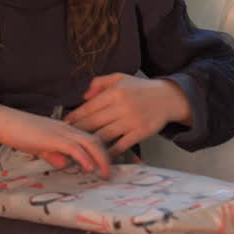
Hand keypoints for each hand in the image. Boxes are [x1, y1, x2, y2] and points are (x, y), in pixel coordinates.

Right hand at [0, 99, 110, 177]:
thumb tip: (64, 164)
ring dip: (100, 159)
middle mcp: (67, 129)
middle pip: (95, 140)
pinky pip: (74, 147)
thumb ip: (52, 153)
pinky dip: (84, 158)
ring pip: (89, 143)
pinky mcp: (52, 138)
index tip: (107, 165)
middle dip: (106, 157)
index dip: (101, 151)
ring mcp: (61, 132)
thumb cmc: (19, 132)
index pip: (90, 138)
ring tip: (104, 174)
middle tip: (109, 173)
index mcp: (66, 130)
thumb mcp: (39, 146)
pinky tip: (88, 168)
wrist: (3, 121)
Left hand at [64, 73, 191, 157]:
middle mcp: (122, 106)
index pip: (89, 107)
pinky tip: (101, 156)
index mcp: (115, 92)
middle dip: (78, 132)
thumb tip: (84, 96)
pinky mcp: (140, 132)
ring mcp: (132, 121)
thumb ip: (99, 83)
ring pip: (105, 135)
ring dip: (90, 143)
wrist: (168, 98)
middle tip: (67, 138)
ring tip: (79, 148)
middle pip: (93, 123)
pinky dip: (110, 152)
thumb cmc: (141, 88)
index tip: (65, 123)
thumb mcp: (120, 77)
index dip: (75, 117)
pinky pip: (121, 145)